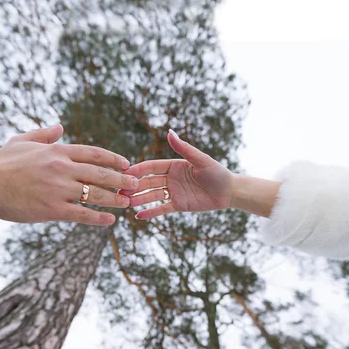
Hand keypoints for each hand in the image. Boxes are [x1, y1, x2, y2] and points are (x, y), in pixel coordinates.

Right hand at [0, 124, 139, 225]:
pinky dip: (99, 218)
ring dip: (115, 199)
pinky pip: (82, 214)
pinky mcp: (51, 209)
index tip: (126, 164)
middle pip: (101, 174)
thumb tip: (60, 127)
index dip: (113, 159)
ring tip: (127, 203)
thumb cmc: (0, 162)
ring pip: (96, 195)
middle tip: (135, 184)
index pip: (94, 153)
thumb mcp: (22, 140)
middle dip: (122, 180)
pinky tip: (110, 221)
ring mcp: (58, 189)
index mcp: (57, 151)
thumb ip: (43, 134)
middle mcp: (62, 168)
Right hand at [120, 129, 234, 219]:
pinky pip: (162, 209)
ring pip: (151, 195)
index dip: (138, 169)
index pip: (151, 167)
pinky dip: (150, 212)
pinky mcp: (178, 205)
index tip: (125, 172)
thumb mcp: (201, 160)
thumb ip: (184, 148)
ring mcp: (173, 192)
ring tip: (125, 203)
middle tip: (119, 190)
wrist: (229, 192)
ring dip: (138, 199)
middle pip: (148, 182)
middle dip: (133, 186)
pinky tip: (138, 216)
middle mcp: (170, 178)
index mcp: (173, 165)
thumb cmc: (217, 173)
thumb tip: (169, 132)